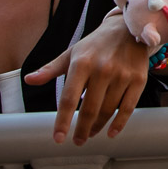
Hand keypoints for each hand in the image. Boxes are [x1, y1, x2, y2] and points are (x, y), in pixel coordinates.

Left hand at [25, 12, 150, 144]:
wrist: (128, 28)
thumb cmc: (96, 44)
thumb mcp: (72, 53)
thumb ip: (50, 69)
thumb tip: (29, 79)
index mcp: (82, 63)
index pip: (69, 98)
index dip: (63, 121)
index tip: (58, 138)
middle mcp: (103, 69)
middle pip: (90, 109)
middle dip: (82, 130)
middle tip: (77, 140)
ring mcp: (122, 75)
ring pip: (108, 110)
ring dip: (97, 127)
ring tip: (91, 133)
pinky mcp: (139, 79)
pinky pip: (128, 107)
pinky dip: (119, 123)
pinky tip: (111, 131)